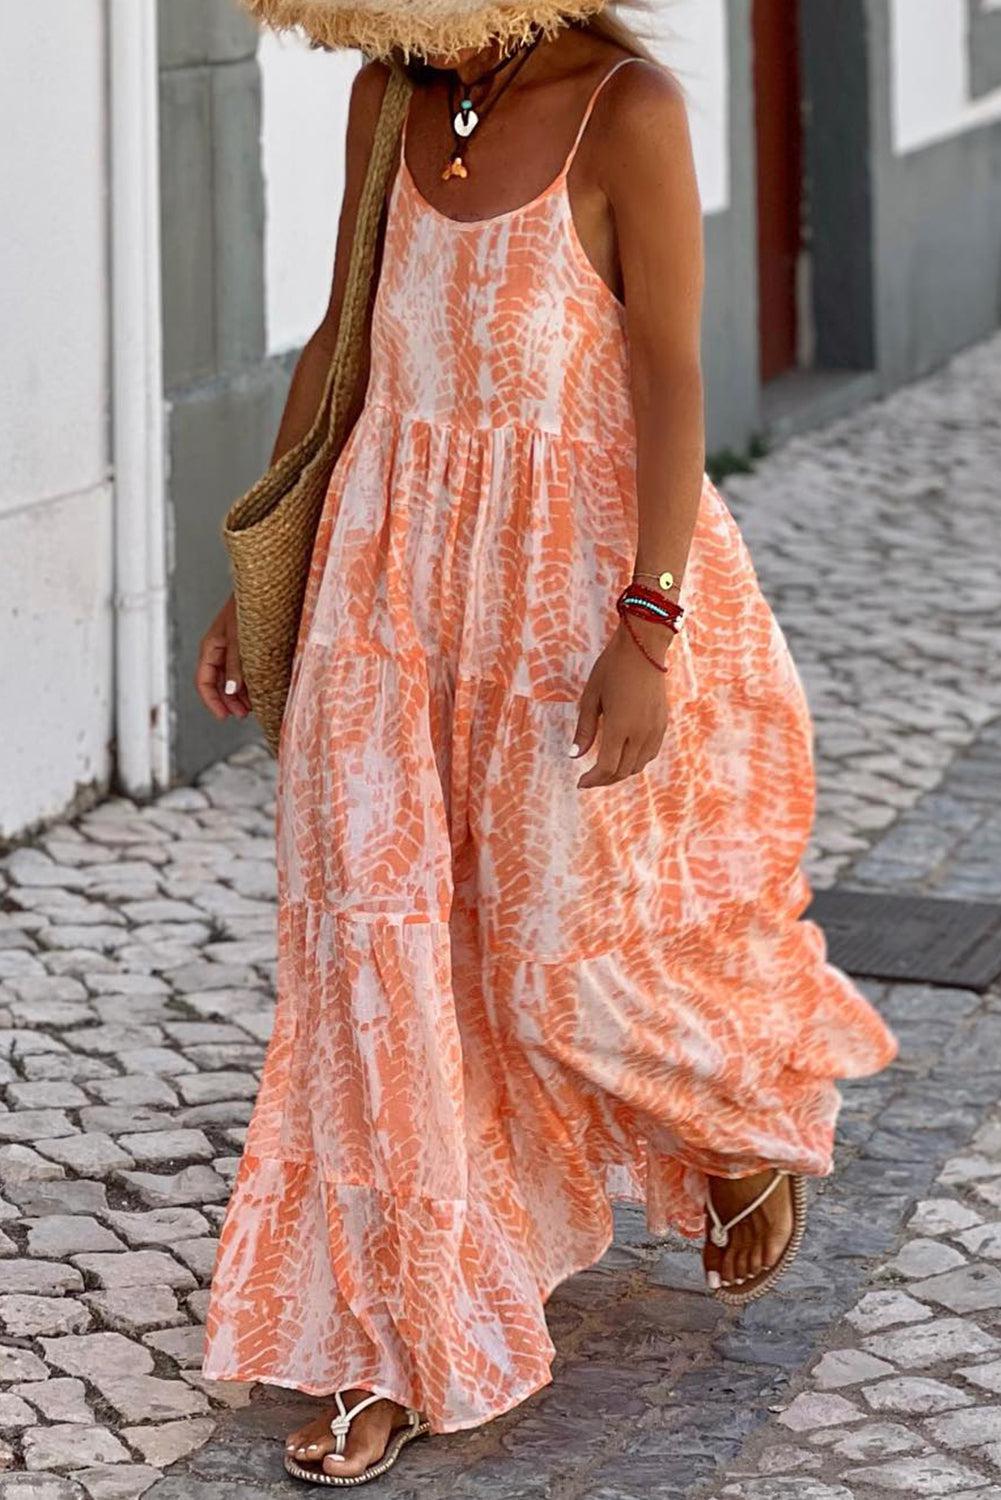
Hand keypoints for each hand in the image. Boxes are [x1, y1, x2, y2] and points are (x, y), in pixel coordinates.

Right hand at [195, 596, 251, 720]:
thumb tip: (231, 689)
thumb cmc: (249, 607)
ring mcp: (231, 648)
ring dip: (239, 694)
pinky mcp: (246, 646)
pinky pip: (242, 669)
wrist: (262, 586)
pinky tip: (257, 690)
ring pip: (231, 677)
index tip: (224, 716)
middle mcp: (218, 649)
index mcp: (210, 647)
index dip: (212, 701)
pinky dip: (248, 681)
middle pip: (217, 682)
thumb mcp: (240, 638)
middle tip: (243, 714)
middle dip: (228, 700)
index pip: (204, 681)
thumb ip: (236, 664)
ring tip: (252, 706)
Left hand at [571, 618, 671, 789]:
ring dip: (621, 772)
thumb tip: (574, 756)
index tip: (580, 782)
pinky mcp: (663, 723)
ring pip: (638, 765)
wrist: (643, 647)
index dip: (592, 779)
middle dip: (604, 780)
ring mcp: (654, 729)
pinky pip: (650, 753)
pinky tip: (624, 756)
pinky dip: (636, 761)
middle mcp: (640, 732)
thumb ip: (584, 729)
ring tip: (604, 770)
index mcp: (619, 726)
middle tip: (589, 779)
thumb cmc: (612, 668)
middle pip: (623, 771)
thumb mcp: (591, 697)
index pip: (606, 767)